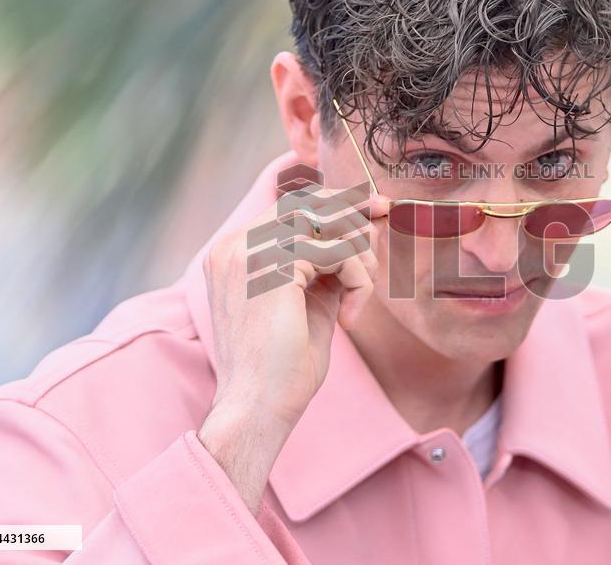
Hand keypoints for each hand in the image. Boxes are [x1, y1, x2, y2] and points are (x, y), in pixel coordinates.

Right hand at [197, 183, 387, 510]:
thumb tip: (364, 230)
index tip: (376, 208)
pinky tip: (351, 315)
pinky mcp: (272, 267)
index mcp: (236, 252)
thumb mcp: (310, 301)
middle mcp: (235, 244)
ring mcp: (249, 252)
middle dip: (354, 219)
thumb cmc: (283, 367)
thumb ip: (327, 264)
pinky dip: (357, 277)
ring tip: (360, 293)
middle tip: (376, 249)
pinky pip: (335, 250)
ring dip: (358, 255)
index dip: (338, 202)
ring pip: (326, 222)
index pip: (291, 204)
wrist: (259, 409)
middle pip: (309, 202)